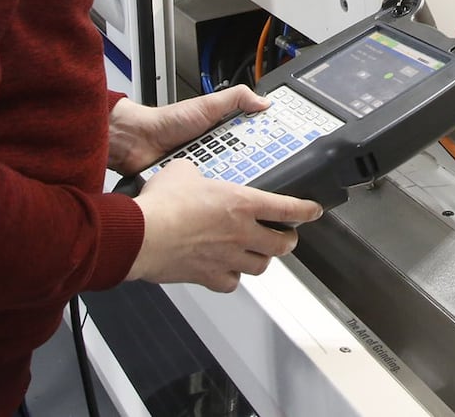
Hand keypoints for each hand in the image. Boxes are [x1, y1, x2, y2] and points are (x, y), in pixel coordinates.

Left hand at [108, 85, 267, 174]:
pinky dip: (212, 190)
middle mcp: (217, 149)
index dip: (266, 143)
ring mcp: (205, 167)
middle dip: (249, 163)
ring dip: (230, 177)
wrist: (136, 142)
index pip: (252, 137)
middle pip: (244, 160)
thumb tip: (263, 101)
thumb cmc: (167, 121)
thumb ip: (235, 98)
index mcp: (224, 130)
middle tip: (253, 165)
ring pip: (229, 176)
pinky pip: (210, 189)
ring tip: (231, 176)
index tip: (280, 148)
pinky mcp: (194, 184)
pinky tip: (218, 193)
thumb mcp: (206, 104)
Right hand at [125, 161, 323, 292]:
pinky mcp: (209, 276)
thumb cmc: (161, 205)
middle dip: (288, 240)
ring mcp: (227, 257)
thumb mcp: (182, 171)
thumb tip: (190, 174)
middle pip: (282, 244)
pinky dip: (232, 278)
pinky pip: (231, 283)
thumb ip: (196, 173)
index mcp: (241, 203)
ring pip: (260, 266)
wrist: (140, 235)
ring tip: (257, 253)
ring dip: (262, 259)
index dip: (306, 210)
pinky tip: (227, 271)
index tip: (314, 211)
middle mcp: (241, 232)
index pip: (287, 208)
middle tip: (285, 236)